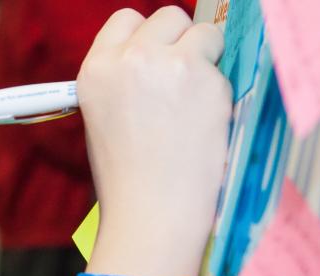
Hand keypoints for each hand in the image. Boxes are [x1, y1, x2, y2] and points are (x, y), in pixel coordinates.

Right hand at [77, 7, 231, 275]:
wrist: (151, 212)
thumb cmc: (127, 178)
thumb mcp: (104, 118)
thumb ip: (126, 80)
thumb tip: (161, 61)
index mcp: (95, 70)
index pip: (126, 20)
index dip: (148, 38)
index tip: (158, 58)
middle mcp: (129, 59)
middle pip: (168, 16)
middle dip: (181, 41)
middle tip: (184, 79)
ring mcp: (170, 65)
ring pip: (204, 32)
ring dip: (207, 57)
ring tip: (198, 100)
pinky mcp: (206, 79)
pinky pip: (224, 64)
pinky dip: (221, 87)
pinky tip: (207, 121)